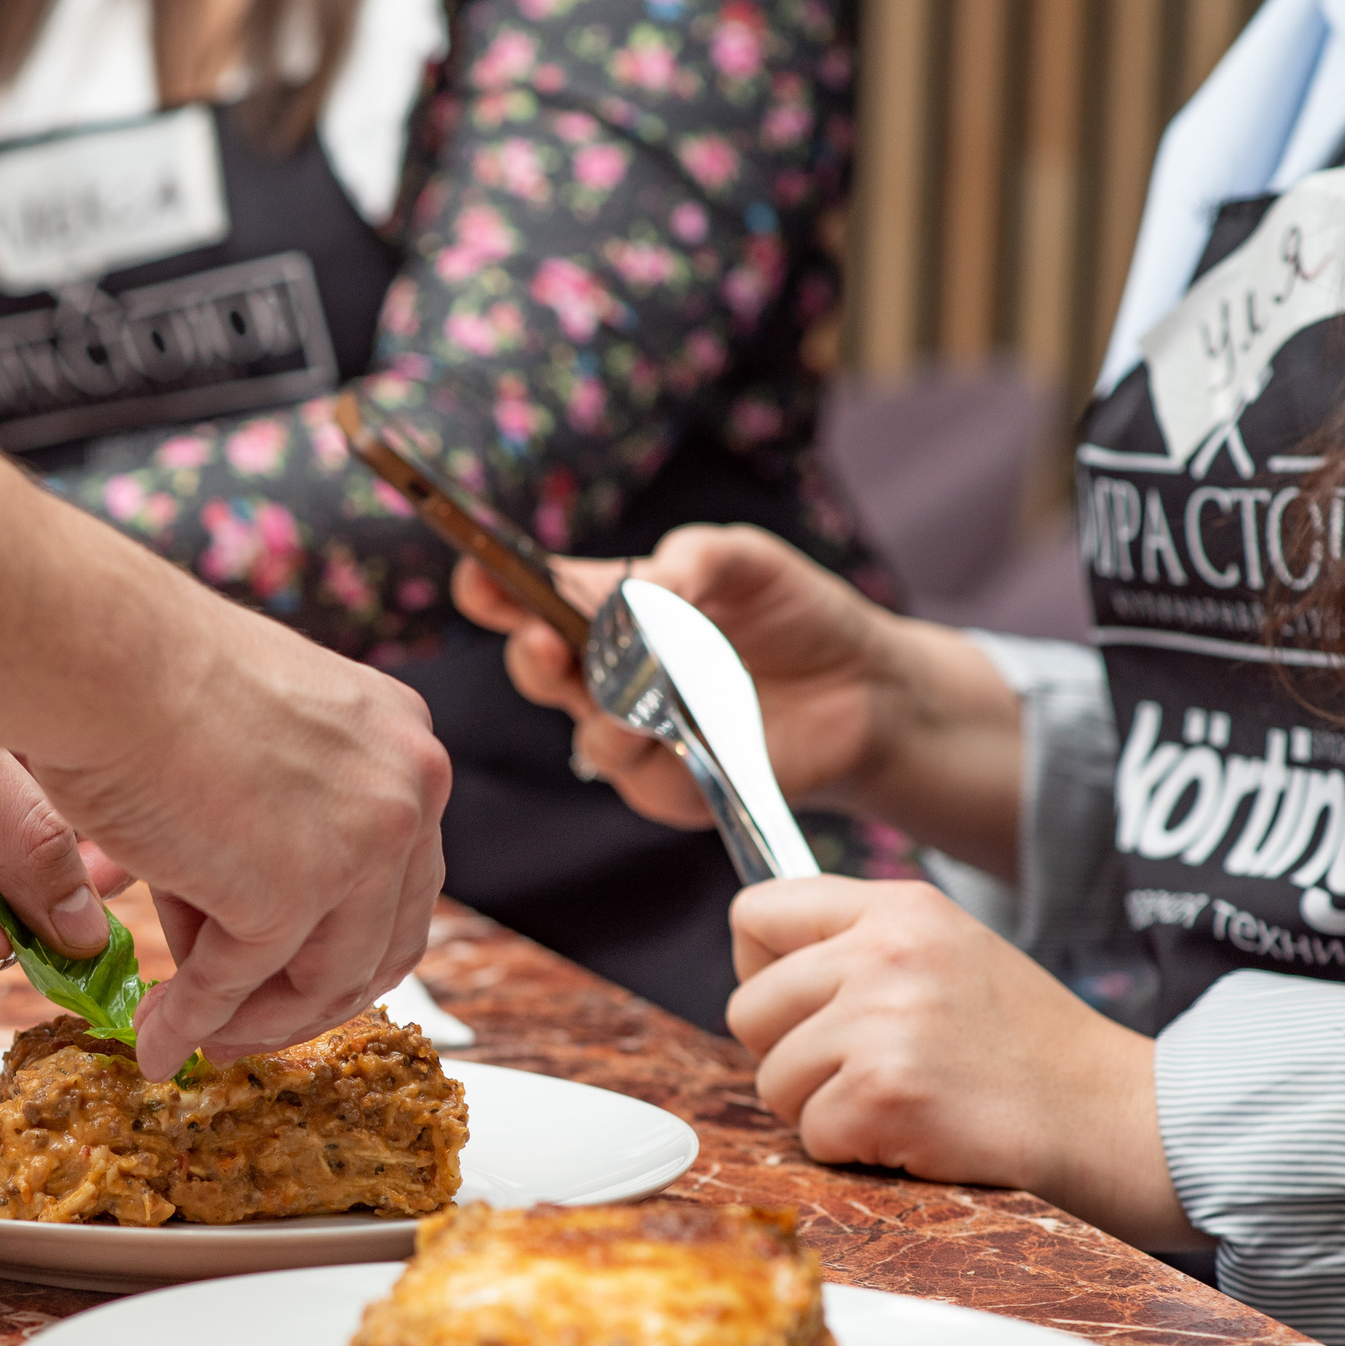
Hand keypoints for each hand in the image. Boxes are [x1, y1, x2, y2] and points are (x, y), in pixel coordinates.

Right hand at [27, 601, 449, 1078]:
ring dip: (253, 1022)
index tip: (287, 974)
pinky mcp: (291, 894)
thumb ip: (279, 809)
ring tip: (189, 1035)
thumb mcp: (251, 735)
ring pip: (320, 976)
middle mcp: (405, 790)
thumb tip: (247, 907)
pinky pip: (240, 983)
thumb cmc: (144, 672)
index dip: (343, 942)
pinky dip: (196, 1021)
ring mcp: (359, 845)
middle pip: (382, 941)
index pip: (403, 876)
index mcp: (402, 742)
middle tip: (244, 1028)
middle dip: (307, 999)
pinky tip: (157, 1037)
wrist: (98, 655)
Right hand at [453, 524, 1024, 876]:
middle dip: (531, 652)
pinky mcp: (663, 786)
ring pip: (582, 727)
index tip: (478, 577)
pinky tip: (678, 723)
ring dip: (604, 704)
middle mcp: (603, 674)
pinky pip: (633, 770)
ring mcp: (629, 735)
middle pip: (534, 667)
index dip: (492, 590)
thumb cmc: (796, 612)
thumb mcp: (744, 559)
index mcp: (606, 609)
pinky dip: (648, 743)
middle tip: (547, 638)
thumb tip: (639, 587)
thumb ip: (687, 561)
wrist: (865, 687)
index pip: (528, 598)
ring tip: (643, 684)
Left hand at [729, 877, 1203, 1250]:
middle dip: (790, 1054)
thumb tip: (759, 967)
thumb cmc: (1029, 1050)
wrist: (1123, 1122)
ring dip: (823, 1109)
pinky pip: (811, 1133)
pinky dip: (854, 1150)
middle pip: (746, 1008)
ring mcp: (885, 1020)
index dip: (762, 970)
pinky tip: (918, 1134)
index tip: (805, 1006)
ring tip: (904, 1100)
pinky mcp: (887, 1092)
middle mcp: (886, 951)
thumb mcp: (950, 954)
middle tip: (866, 1071)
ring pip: (771, 1079)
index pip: (754, 913)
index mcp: (899, 907)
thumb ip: (858, 947)